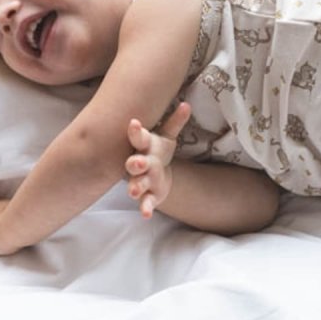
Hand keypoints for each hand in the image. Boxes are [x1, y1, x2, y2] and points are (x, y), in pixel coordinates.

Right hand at [125, 101, 191, 218]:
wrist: (153, 173)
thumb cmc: (157, 150)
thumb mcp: (166, 136)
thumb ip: (175, 122)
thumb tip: (187, 105)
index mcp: (144, 146)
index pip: (138, 137)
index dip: (135, 131)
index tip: (134, 123)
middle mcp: (140, 163)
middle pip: (133, 163)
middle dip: (134, 163)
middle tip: (137, 162)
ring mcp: (142, 181)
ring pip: (136, 184)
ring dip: (135, 187)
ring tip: (133, 192)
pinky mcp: (148, 196)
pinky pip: (145, 202)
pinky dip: (145, 208)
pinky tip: (147, 214)